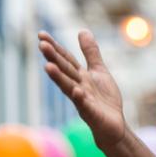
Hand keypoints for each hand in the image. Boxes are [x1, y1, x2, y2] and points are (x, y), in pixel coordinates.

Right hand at [38, 30, 127, 149]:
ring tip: (48, 66)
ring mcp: (83, 100)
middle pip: (64, 70)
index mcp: (80, 76)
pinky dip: (80, 98)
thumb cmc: (104, 100)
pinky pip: (85, 105)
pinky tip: (77, 91)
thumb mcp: (99, 71)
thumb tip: (82, 31)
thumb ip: (90, 53)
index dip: (55, 47)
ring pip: (69, 87)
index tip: (41, 34)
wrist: (113, 126)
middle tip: (42, 45)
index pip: (65, 59)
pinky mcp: (92, 114)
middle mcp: (78, 86)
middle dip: (54, 58)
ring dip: (59, 77)